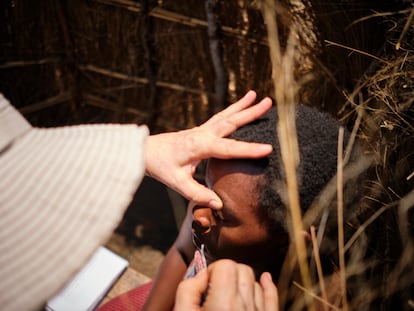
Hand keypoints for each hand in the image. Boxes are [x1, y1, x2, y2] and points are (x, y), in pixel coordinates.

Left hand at [144, 90, 271, 208]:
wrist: (143, 151)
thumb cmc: (160, 166)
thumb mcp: (178, 183)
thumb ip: (198, 193)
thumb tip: (219, 204)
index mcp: (199, 146)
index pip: (229, 148)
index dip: (249, 150)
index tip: (269, 149)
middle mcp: (202, 133)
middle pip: (231, 122)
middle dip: (251, 113)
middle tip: (268, 102)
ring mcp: (201, 130)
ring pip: (226, 116)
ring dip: (242, 106)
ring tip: (256, 95)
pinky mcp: (199, 130)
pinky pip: (219, 118)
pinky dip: (230, 110)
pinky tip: (238, 106)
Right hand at [175, 259, 278, 310]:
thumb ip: (187, 288)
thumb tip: (201, 273)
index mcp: (224, 304)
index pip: (226, 265)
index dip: (212, 270)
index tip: (204, 285)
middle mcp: (246, 307)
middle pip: (242, 269)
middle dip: (227, 273)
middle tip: (213, 290)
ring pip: (255, 281)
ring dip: (241, 282)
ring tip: (227, 295)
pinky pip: (273, 297)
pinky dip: (267, 286)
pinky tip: (263, 279)